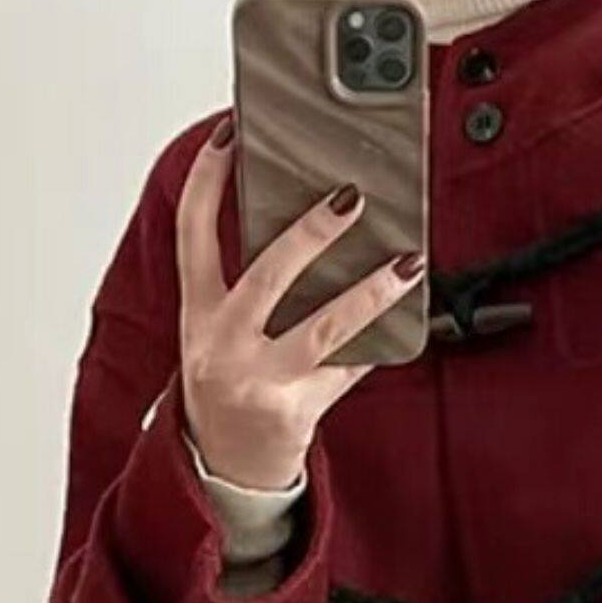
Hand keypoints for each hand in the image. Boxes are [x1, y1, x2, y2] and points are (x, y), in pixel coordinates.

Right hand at [173, 113, 425, 489]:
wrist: (224, 468)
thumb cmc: (229, 385)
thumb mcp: (218, 332)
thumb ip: (248, 286)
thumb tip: (310, 226)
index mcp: (196, 314)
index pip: (192, 232)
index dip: (207, 180)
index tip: (231, 134)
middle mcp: (221, 344)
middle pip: (268, 275)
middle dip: (311, 233)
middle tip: (351, 198)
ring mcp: (259, 380)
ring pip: (325, 327)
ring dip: (372, 291)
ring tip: (408, 261)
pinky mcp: (295, 411)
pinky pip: (348, 369)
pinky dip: (377, 343)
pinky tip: (404, 316)